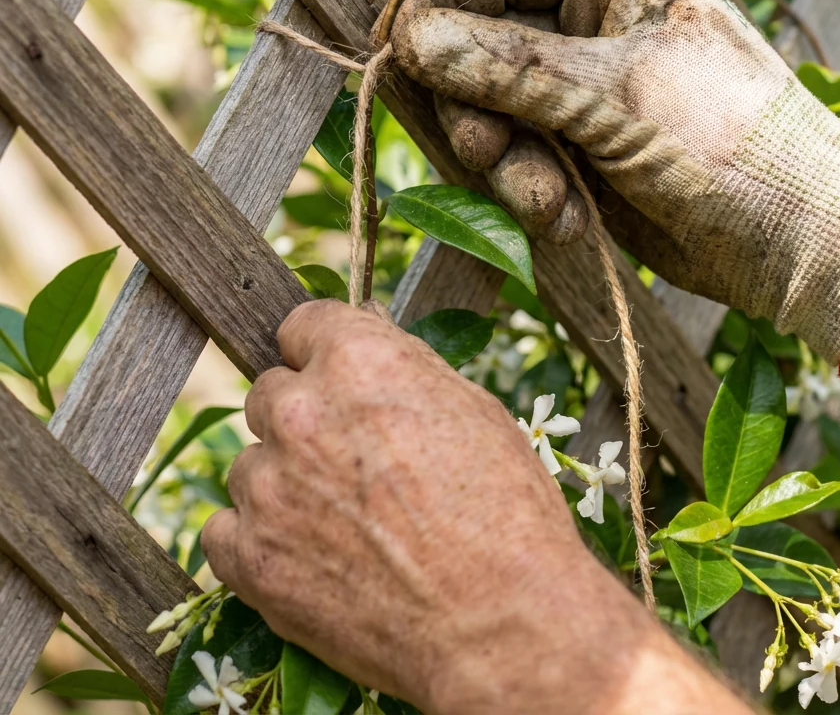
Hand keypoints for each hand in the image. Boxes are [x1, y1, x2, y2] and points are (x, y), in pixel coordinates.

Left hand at [200, 300, 582, 710]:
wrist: (501, 625)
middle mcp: (300, 411)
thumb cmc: (504, 513)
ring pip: (250, 465)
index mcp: (357, 360)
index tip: (336, 382)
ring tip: (344, 527)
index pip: (301, 325)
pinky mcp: (251, 557)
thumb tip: (368, 330)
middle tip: (353, 467)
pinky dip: (256, 542)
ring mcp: (268, 486)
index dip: (323, 355)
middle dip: (304, 422)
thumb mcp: (471, 409)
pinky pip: (224, 530)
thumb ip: (402, 367)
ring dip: (283, 486)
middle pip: (269, 394)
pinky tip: (308, 558)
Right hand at [391, 0, 839, 362]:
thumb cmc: (730, 140)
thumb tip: (412, 36)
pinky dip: (533, 192)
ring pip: (493, 109)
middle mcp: (593, 22)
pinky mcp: (581, 148)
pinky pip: (519, 158)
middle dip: (478, 104)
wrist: (800, 242)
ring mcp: (584, 89)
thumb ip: (510, 67)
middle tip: (483, 149)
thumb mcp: (615, 96)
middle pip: (481, 41)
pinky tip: (571, 220)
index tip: (398, 44)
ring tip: (548, 201)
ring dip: (507, 162)